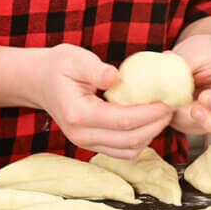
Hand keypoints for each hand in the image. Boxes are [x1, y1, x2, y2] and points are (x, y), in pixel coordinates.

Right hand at [32, 44, 173, 158]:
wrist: (38, 82)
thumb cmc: (58, 66)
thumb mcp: (73, 58)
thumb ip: (95, 68)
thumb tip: (116, 77)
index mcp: (78, 114)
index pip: (122, 121)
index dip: (150, 113)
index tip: (168, 101)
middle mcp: (81, 135)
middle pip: (129, 140)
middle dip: (156, 126)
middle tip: (172, 108)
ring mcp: (85, 143)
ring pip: (128, 151)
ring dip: (150, 135)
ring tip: (163, 114)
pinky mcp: (92, 145)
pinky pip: (122, 151)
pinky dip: (140, 140)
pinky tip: (149, 122)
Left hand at [170, 34, 210, 139]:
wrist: (199, 61)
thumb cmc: (201, 53)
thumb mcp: (194, 52)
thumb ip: (183, 67)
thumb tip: (165, 81)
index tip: (203, 97)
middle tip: (193, 112)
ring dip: (190, 123)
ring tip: (173, 105)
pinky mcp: (204, 126)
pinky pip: (192, 129)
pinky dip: (178, 121)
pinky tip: (169, 107)